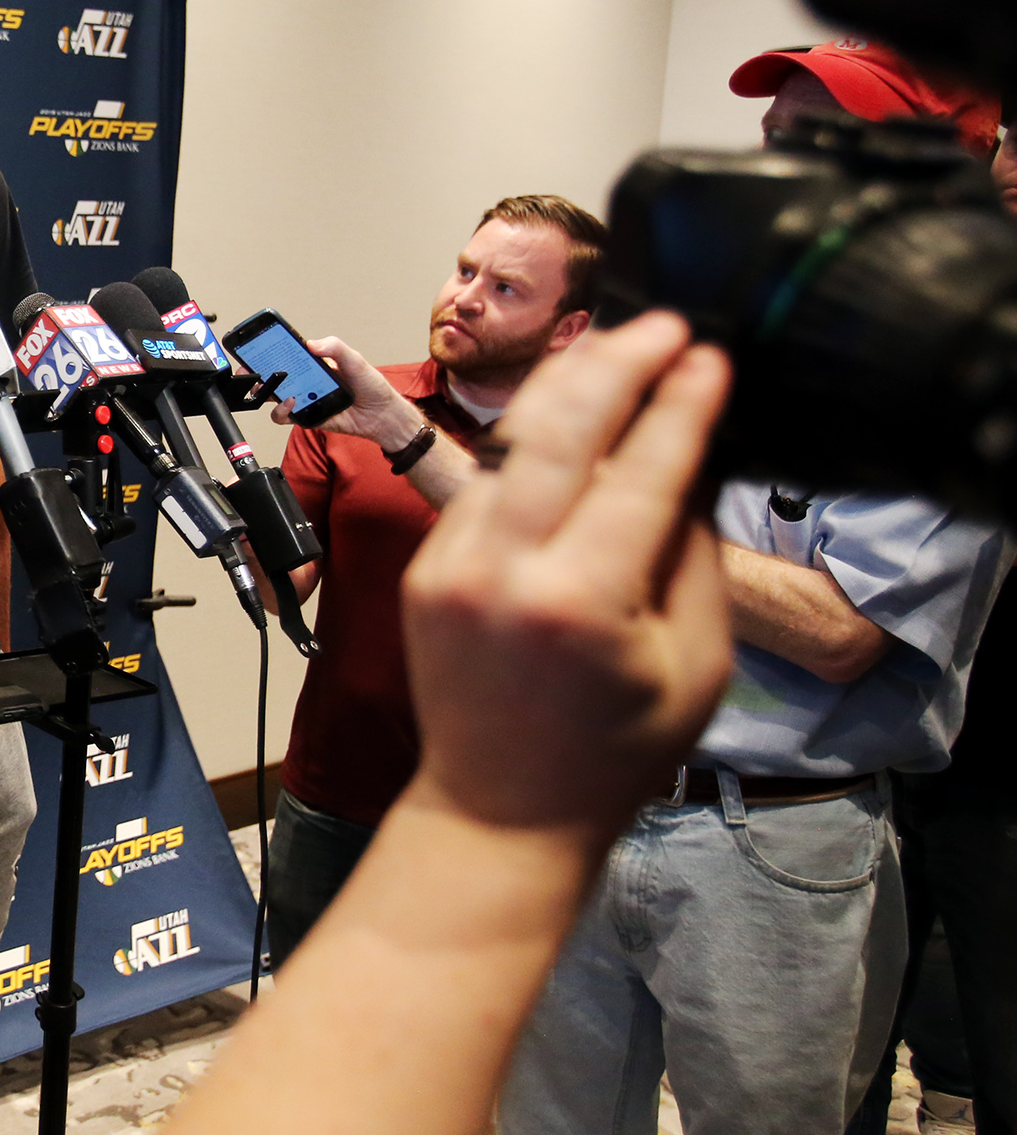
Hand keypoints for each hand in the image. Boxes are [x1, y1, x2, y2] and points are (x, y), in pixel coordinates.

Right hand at [271, 335, 424, 446]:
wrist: (381, 415)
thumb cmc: (371, 386)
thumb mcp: (355, 360)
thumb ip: (335, 348)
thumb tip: (312, 344)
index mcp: (315, 364)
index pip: (288, 354)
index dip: (271, 352)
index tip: (259, 348)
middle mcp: (306, 381)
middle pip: (275, 376)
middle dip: (258, 373)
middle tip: (251, 371)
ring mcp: (305, 399)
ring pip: (275, 397)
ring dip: (267, 393)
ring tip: (271, 390)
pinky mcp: (306, 417)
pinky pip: (286, 417)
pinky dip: (282, 411)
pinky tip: (292, 403)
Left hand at [401, 313, 733, 836]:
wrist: (497, 808)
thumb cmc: (611, 752)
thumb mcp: (693, 663)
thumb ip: (692, 554)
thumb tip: (689, 456)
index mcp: (578, 602)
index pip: (640, 472)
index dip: (679, 405)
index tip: (708, 355)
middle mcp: (502, 570)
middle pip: (558, 428)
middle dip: (614, 361)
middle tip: (660, 325)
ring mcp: (450, 563)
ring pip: (512, 443)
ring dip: (565, 388)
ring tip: (616, 348)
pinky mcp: (426, 563)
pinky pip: (484, 482)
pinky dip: (529, 446)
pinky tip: (569, 419)